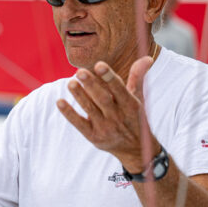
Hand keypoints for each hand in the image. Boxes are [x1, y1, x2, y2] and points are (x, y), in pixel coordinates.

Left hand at [56, 56, 157, 171]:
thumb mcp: (138, 99)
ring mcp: (105, 128)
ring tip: (70, 83)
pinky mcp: (93, 136)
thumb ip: (137, 77)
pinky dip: (69, 114)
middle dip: (91, 85)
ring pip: (90, 109)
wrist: (135, 149)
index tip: (99, 65)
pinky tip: (60, 102)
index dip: (109, 77)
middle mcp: (118, 116)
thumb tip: (147, 57)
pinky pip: (79, 124)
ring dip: (79, 96)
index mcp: (130, 105)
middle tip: (79, 72)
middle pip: (103, 99)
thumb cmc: (134, 118)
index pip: (119, 89)